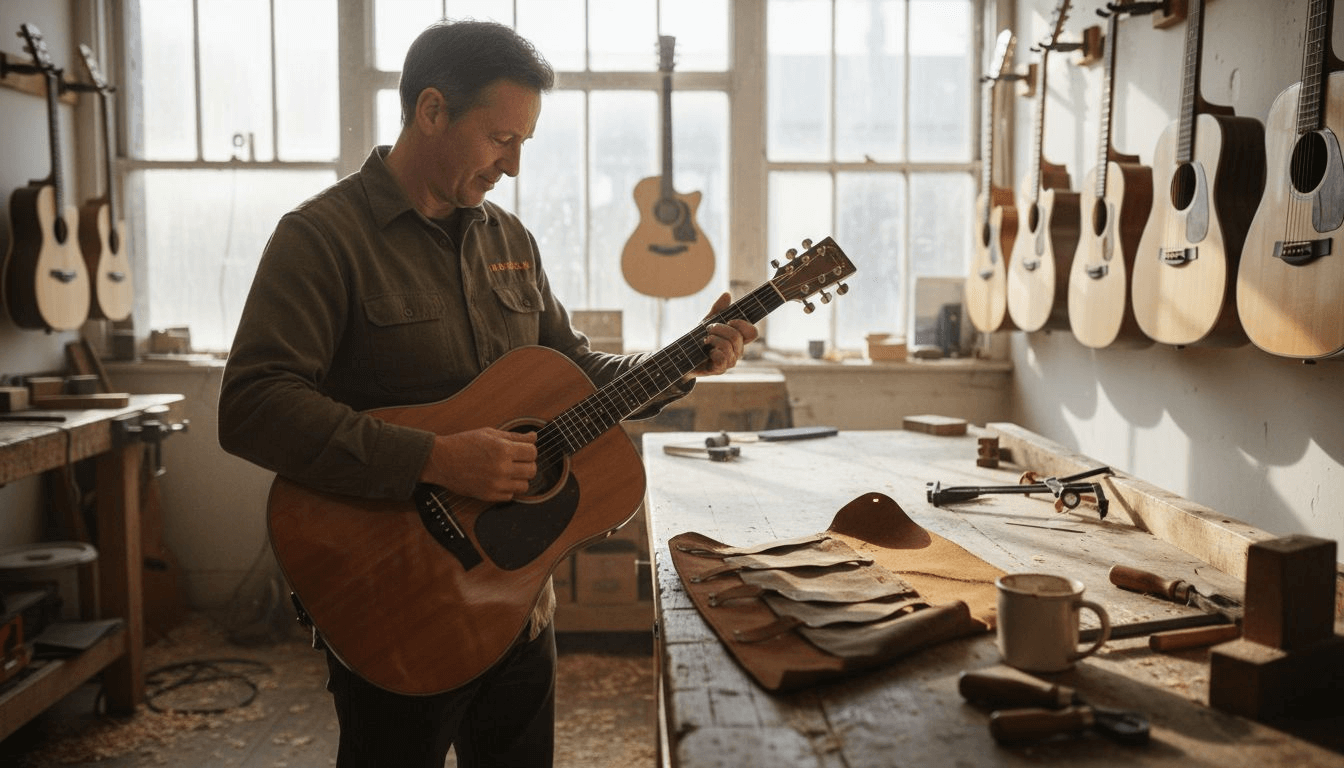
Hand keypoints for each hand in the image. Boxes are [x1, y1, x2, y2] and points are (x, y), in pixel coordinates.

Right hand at [420, 427, 537, 500]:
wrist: (441, 460)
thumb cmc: (464, 443)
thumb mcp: (489, 433)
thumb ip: (514, 436)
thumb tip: (534, 437)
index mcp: (503, 449)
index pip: (533, 452)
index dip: (529, 450)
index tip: (522, 450)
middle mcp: (502, 468)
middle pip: (532, 470)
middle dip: (527, 464)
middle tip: (516, 461)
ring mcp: (496, 484)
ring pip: (525, 486)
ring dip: (520, 478)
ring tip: (508, 471)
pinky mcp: (489, 496)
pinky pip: (511, 496)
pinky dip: (508, 489)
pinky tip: (499, 480)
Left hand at [686, 292, 759, 379]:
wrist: (683, 358)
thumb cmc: (698, 340)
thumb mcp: (707, 322)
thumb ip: (718, 310)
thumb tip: (727, 294)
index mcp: (738, 339)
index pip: (753, 332)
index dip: (742, 324)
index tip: (729, 320)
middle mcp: (737, 351)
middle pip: (737, 336)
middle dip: (720, 328)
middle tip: (708, 329)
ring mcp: (730, 362)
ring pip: (728, 346)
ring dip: (713, 340)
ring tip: (705, 340)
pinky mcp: (720, 370)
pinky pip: (722, 358)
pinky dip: (713, 352)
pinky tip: (706, 352)